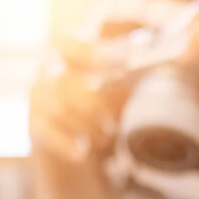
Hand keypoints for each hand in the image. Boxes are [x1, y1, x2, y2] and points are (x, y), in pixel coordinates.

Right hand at [29, 38, 118, 163]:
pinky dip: (65, 144)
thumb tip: (164, 64)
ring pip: (57, 108)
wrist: (67, 130)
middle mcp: (46, 73)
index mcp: (65, 54)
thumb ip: (128, 74)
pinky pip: (45, 132)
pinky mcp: (33, 123)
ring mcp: (37, 98)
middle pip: (64, 82)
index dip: (88, 52)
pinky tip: (81, 154)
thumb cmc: (94, 98)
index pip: (68, 44)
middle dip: (91, 105)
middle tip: (112, 125)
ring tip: (104, 140)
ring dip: (84, 126)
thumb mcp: (112, 83)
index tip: (119, 62)